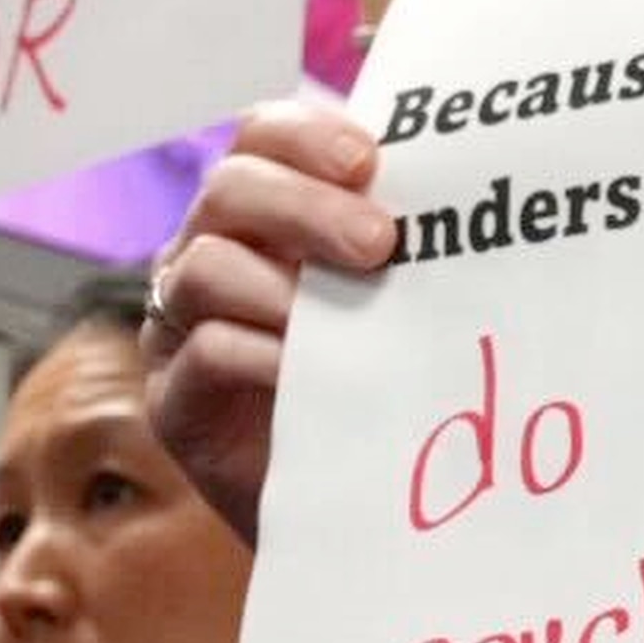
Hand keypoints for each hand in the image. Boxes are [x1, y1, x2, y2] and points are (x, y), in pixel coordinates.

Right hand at [144, 98, 398, 545]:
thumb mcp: (392, 301)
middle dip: (305, 205)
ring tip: (345, 316)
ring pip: (203, 267)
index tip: (370, 161)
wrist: (351, 506)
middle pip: (228, 189)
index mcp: (262, 213)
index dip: (305, 135)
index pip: (260, 137)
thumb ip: (403, 245)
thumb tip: (468, 191)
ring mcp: (181, 327)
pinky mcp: (175, 402)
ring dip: (280, 286)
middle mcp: (209, 253)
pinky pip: (203, 352)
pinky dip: (260, 354)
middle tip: (380, 244)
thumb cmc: (379, 386)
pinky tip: (308, 372)